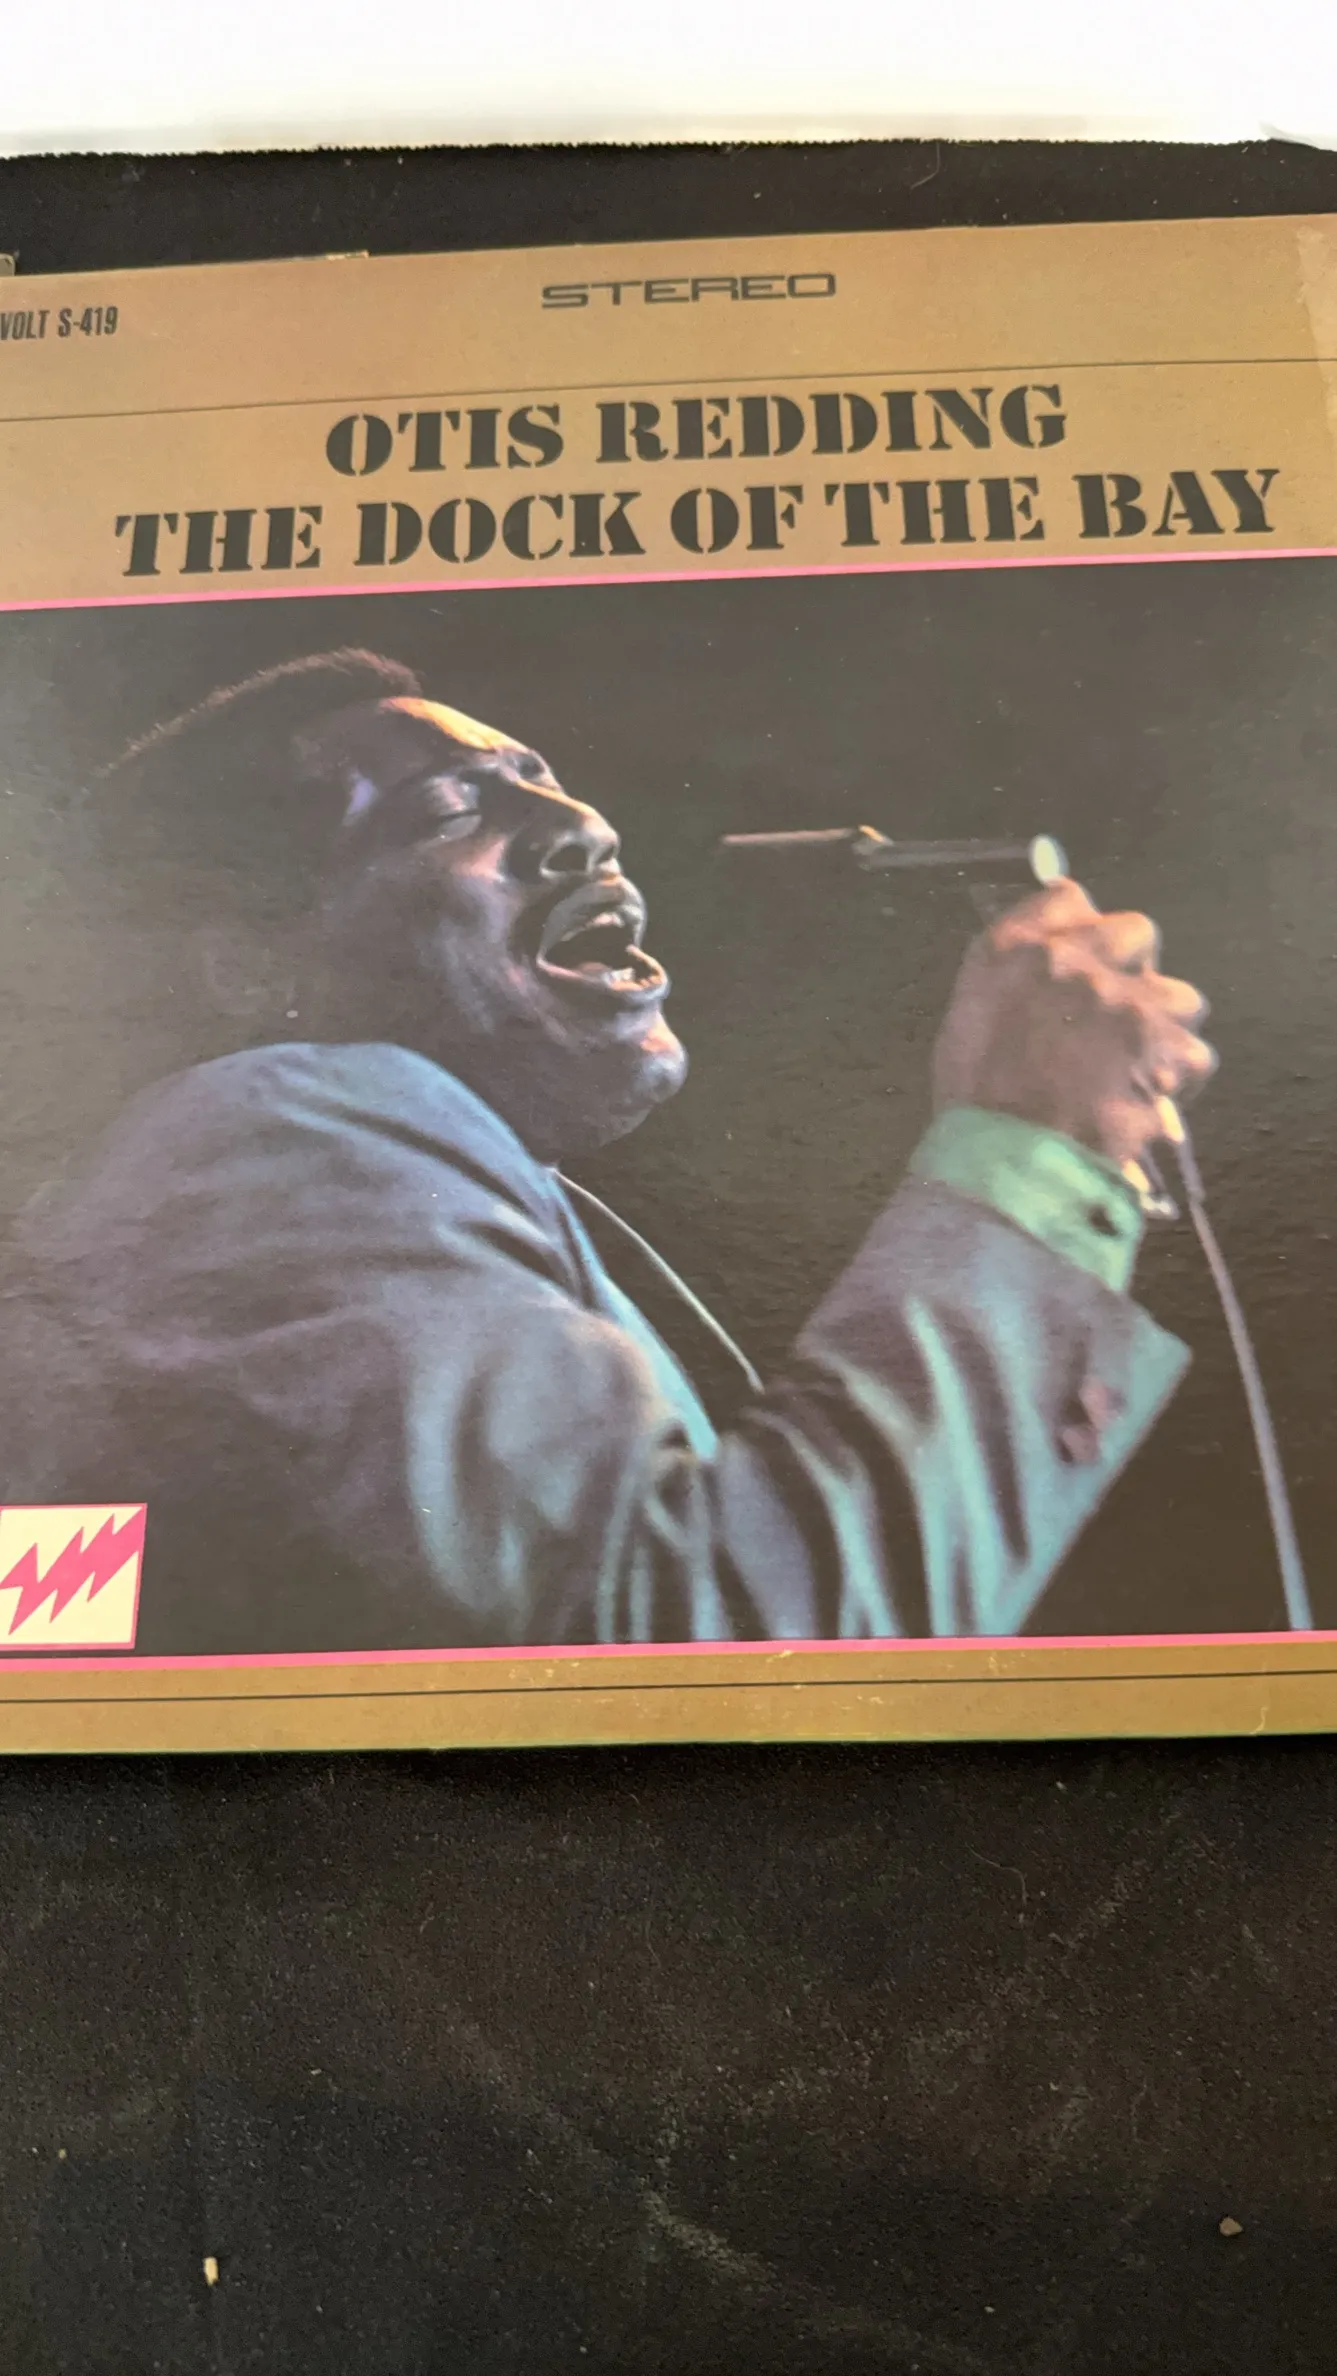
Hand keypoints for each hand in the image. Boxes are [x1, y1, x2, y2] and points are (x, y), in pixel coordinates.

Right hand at [932, 879, 1215, 1167]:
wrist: (1006, 1164)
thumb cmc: (975, 1098)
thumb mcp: (966, 1018)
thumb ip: (1006, 970)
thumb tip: (1049, 940)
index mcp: (1018, 951)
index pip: (1068, 899)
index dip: (1082, 931)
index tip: (1082, 959)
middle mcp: (1078, 963)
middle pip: (1136, 933)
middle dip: (1132, 970)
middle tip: (1114, 1015)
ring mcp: (1130, 1004)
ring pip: (1179, 995)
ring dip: (1163, 1026)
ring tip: (1137, 1064)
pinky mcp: (1167, 1051)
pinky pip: (1194, 1053)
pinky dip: (1177, 1078)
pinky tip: (1149, 1097)